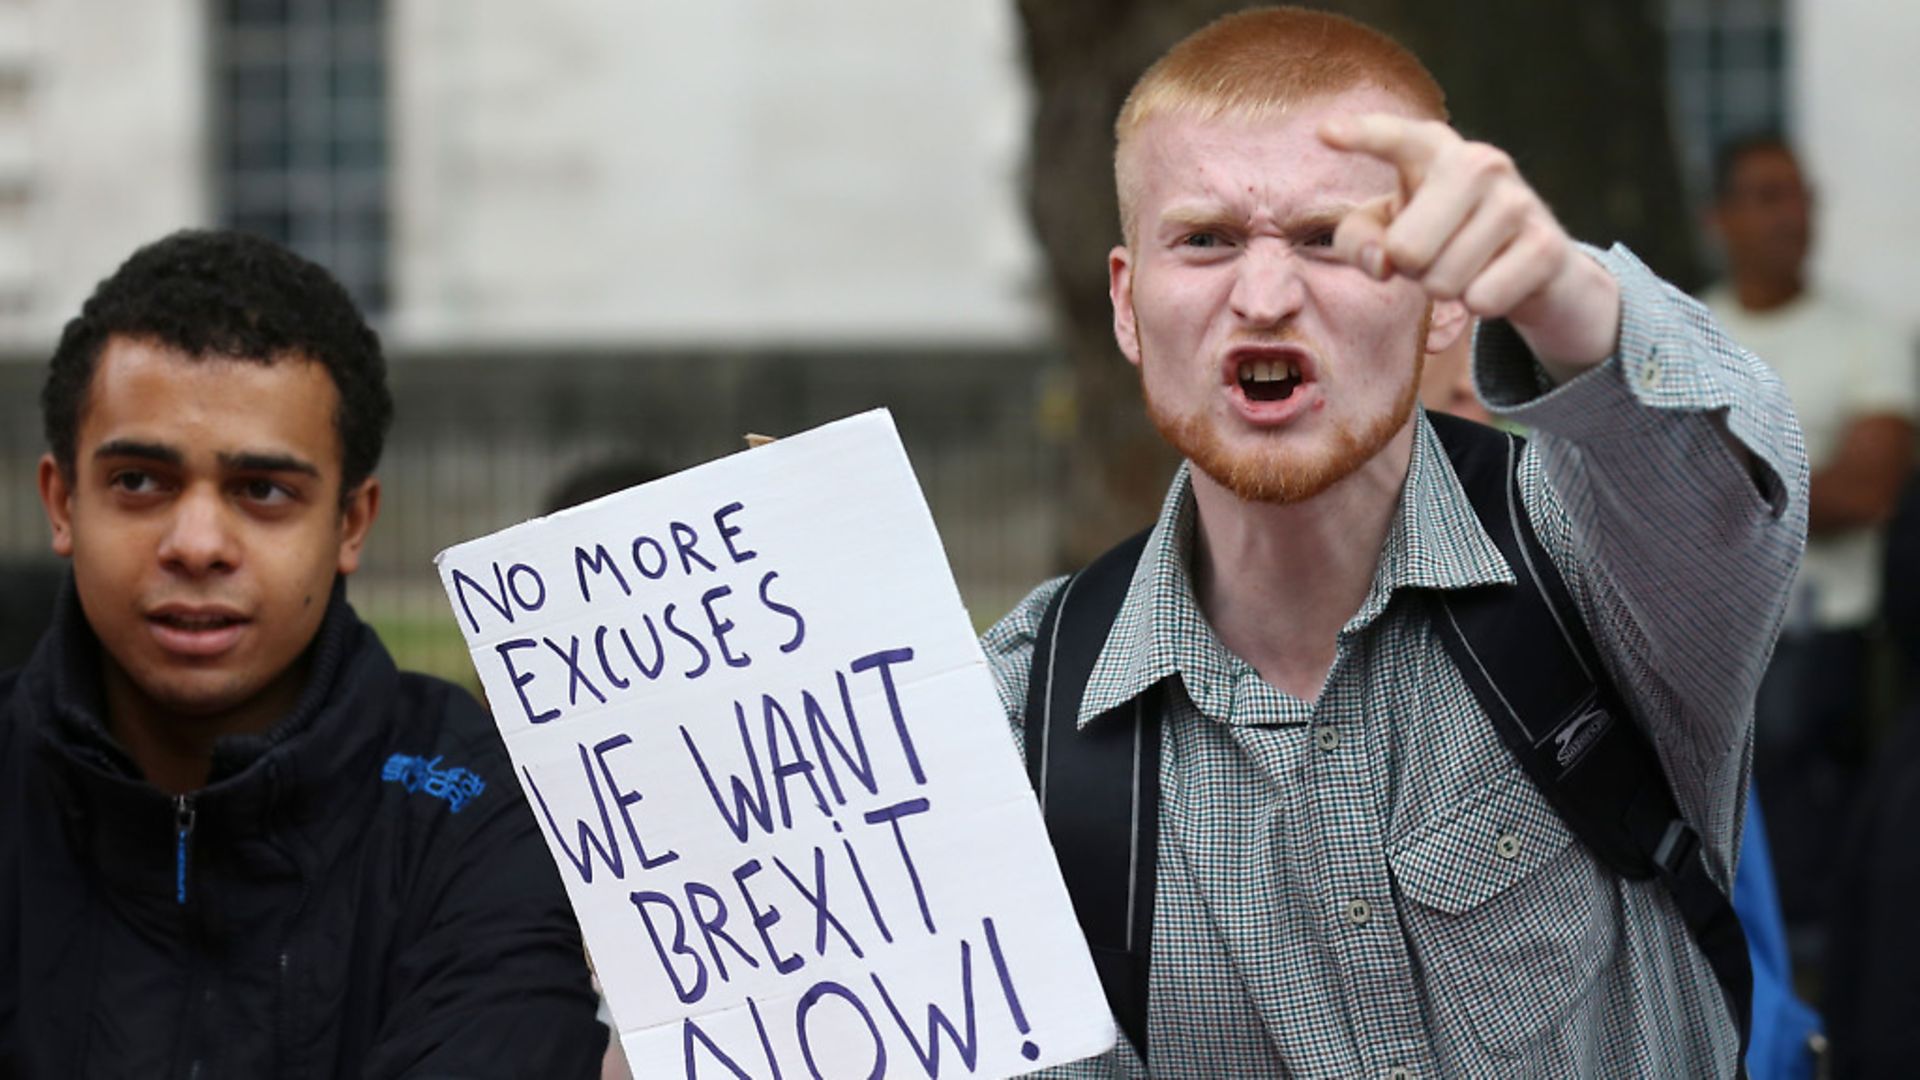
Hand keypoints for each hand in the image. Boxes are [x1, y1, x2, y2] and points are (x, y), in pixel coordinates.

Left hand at [1319, 113, 1620, 377]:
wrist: (1537, 262)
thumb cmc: (1444, 237)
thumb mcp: (1389, 230)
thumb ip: (1358, 241)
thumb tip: (1381, 261)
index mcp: (1432, 149)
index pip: (1394, 139)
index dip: (1361, 137)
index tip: (1323, 132)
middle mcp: (1479, 162)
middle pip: (1405, 250)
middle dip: (1412, 269)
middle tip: (1436, 253)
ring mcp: (1517, 200)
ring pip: (1443, 282)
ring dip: (1448, 288)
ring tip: (1469, 263)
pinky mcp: (1545, 244)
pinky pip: (1482, 300)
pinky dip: (1483, 303)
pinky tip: (1500, 278)